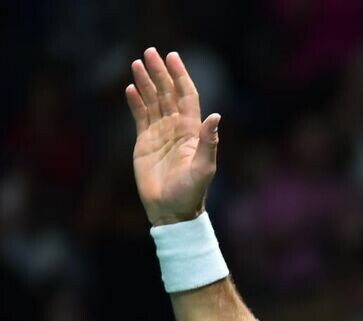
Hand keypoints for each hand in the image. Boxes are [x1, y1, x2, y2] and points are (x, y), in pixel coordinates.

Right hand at [125, 48, 219, 225]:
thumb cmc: (190, 193)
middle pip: (168, 93)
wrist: (171, 211)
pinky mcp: (145, 143)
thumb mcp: (204, 168)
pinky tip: (131, 88)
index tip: (173, 57)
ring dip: (146, 82)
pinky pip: (140, 117)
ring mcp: (160, 134)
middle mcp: (176, 128)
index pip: (186, 96)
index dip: (180, 76)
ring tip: (137, 63)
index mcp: (192, 131)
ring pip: (153, 102)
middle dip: (160, 73)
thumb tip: (215, 116)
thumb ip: (209, 142)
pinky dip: (136, 102)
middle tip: (150, 52)